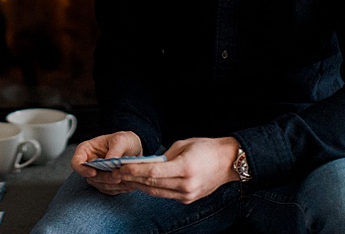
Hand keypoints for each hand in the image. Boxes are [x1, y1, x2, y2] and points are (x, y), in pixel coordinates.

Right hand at [71, 131, 144, 194]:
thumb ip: (115, 149)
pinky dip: (117, 188)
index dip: (82, 169)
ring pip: (98, 184)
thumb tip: (109, 160)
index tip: (94, 172)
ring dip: (111, 184)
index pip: (76, 162)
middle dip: (103, 178)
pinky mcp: (105, 182)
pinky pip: (107, 190)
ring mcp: (96, 174)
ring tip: (125, 180)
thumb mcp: (122, 139)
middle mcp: (89, 163)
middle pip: (89, 176)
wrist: (135, 150)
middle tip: (117, 177)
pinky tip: (127, 184)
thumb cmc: (125, 141)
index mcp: (87, 150)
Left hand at [116, 137, 238, 203]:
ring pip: (155, 191)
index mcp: (185, 168)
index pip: (152, 171)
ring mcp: (187, 195)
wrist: (228, 162)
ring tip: (124, 179)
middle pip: (151, 183)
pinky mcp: (187, 199)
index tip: (120, 167)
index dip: (134, 170)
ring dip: (139, 185)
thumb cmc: (206, 148)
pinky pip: (164, 194)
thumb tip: (147, 165)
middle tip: (115, 173)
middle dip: (131, 178)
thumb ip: (164, 156)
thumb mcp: (183, 145)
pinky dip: (152, 189)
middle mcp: (185, 185)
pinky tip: (141, 183)